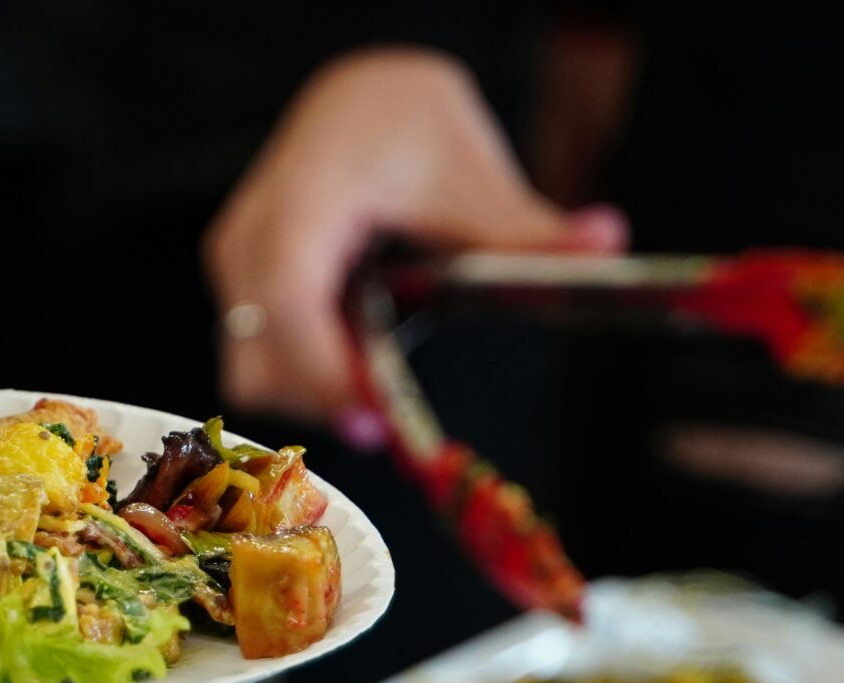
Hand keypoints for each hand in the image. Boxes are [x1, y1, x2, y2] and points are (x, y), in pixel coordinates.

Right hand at [204, 46, 628, 427]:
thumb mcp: (471, 172)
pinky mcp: (244, 290)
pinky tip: (360, 364)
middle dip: (320, 400)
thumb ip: (524, 228)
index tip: (373, 415)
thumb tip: (606, 240)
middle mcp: (250, 240)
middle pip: (260, 357)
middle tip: (391, 423)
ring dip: (314, 394)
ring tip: (379, 389)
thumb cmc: (402, 122)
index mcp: (302, 201)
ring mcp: (237, 267)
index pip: (287, 299)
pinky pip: (262, 358)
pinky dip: (308, 376)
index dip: (320, 367)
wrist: (356, 98)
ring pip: (253, 371)